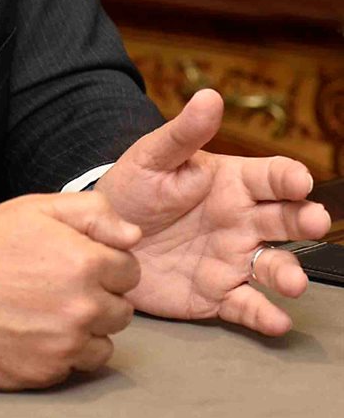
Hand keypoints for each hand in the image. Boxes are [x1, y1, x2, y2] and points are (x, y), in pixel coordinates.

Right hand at [0, 192, 141, 389]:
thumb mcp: (34, 209)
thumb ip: (93, 212)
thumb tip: (134, 233)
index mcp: (84, 262)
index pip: (130, 271)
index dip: (106, 263)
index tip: (78, 261)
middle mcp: (81, 308)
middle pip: (123, 310)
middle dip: (100, 296)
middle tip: (59, 285)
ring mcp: (64, 346)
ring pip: (104, 343)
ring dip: (86, 329)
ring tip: (47, 310)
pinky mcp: (45, 375)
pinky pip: (74, 367)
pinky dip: (61, 353)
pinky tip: (32, 331)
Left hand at [94, 88, 330, 335]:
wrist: (104, 238)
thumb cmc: (133, 189)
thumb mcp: (152, 158)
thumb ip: (182, 134)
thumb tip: (210, 96)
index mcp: (229, 183)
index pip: (268, 177)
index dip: (286, 177)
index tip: (299, 180)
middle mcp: (240, 221)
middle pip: (283, 220)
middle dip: (303, 220)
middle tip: (314, 220)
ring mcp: (232, 259)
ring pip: (272, 266)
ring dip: (288, 273)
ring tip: (293, 282)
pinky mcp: (216, 295)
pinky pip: (246, 307)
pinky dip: (263, 315)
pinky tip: (276, 320)